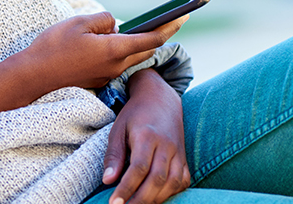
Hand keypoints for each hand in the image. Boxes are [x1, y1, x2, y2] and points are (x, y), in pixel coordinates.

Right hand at [0, 12, 185, 118]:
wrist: (32, 77)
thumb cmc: (53, 47)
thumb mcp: (79, 22)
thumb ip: (103, 20)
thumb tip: (114, 26)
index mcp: (114, 49)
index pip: (151, 39)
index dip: (170, 26)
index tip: (185, 16)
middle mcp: (115, 66)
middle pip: (146, 50)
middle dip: (160, 35)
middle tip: (171, 19)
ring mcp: (107, 75)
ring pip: (131, 56)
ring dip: (139, 43)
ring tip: (142, 27)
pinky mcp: (97, 79)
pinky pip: (116, 62)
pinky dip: (121, 51)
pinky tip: (113, 40)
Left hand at [102, 69, 190, 203]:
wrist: (161, 98)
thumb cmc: (135, 114)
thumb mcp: (118, 129)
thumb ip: (114, 155)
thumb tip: (108, 181)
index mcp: (147, 136)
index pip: (139, 168)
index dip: (127, 188)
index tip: (114, 202)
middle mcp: (166, 145)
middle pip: (157, 179)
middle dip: (141, 199)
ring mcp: (178, 152)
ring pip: (173, 182)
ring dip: (156, 199)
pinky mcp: (185, 157)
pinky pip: (183, 180)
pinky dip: (172, 192)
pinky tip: (157, 197)